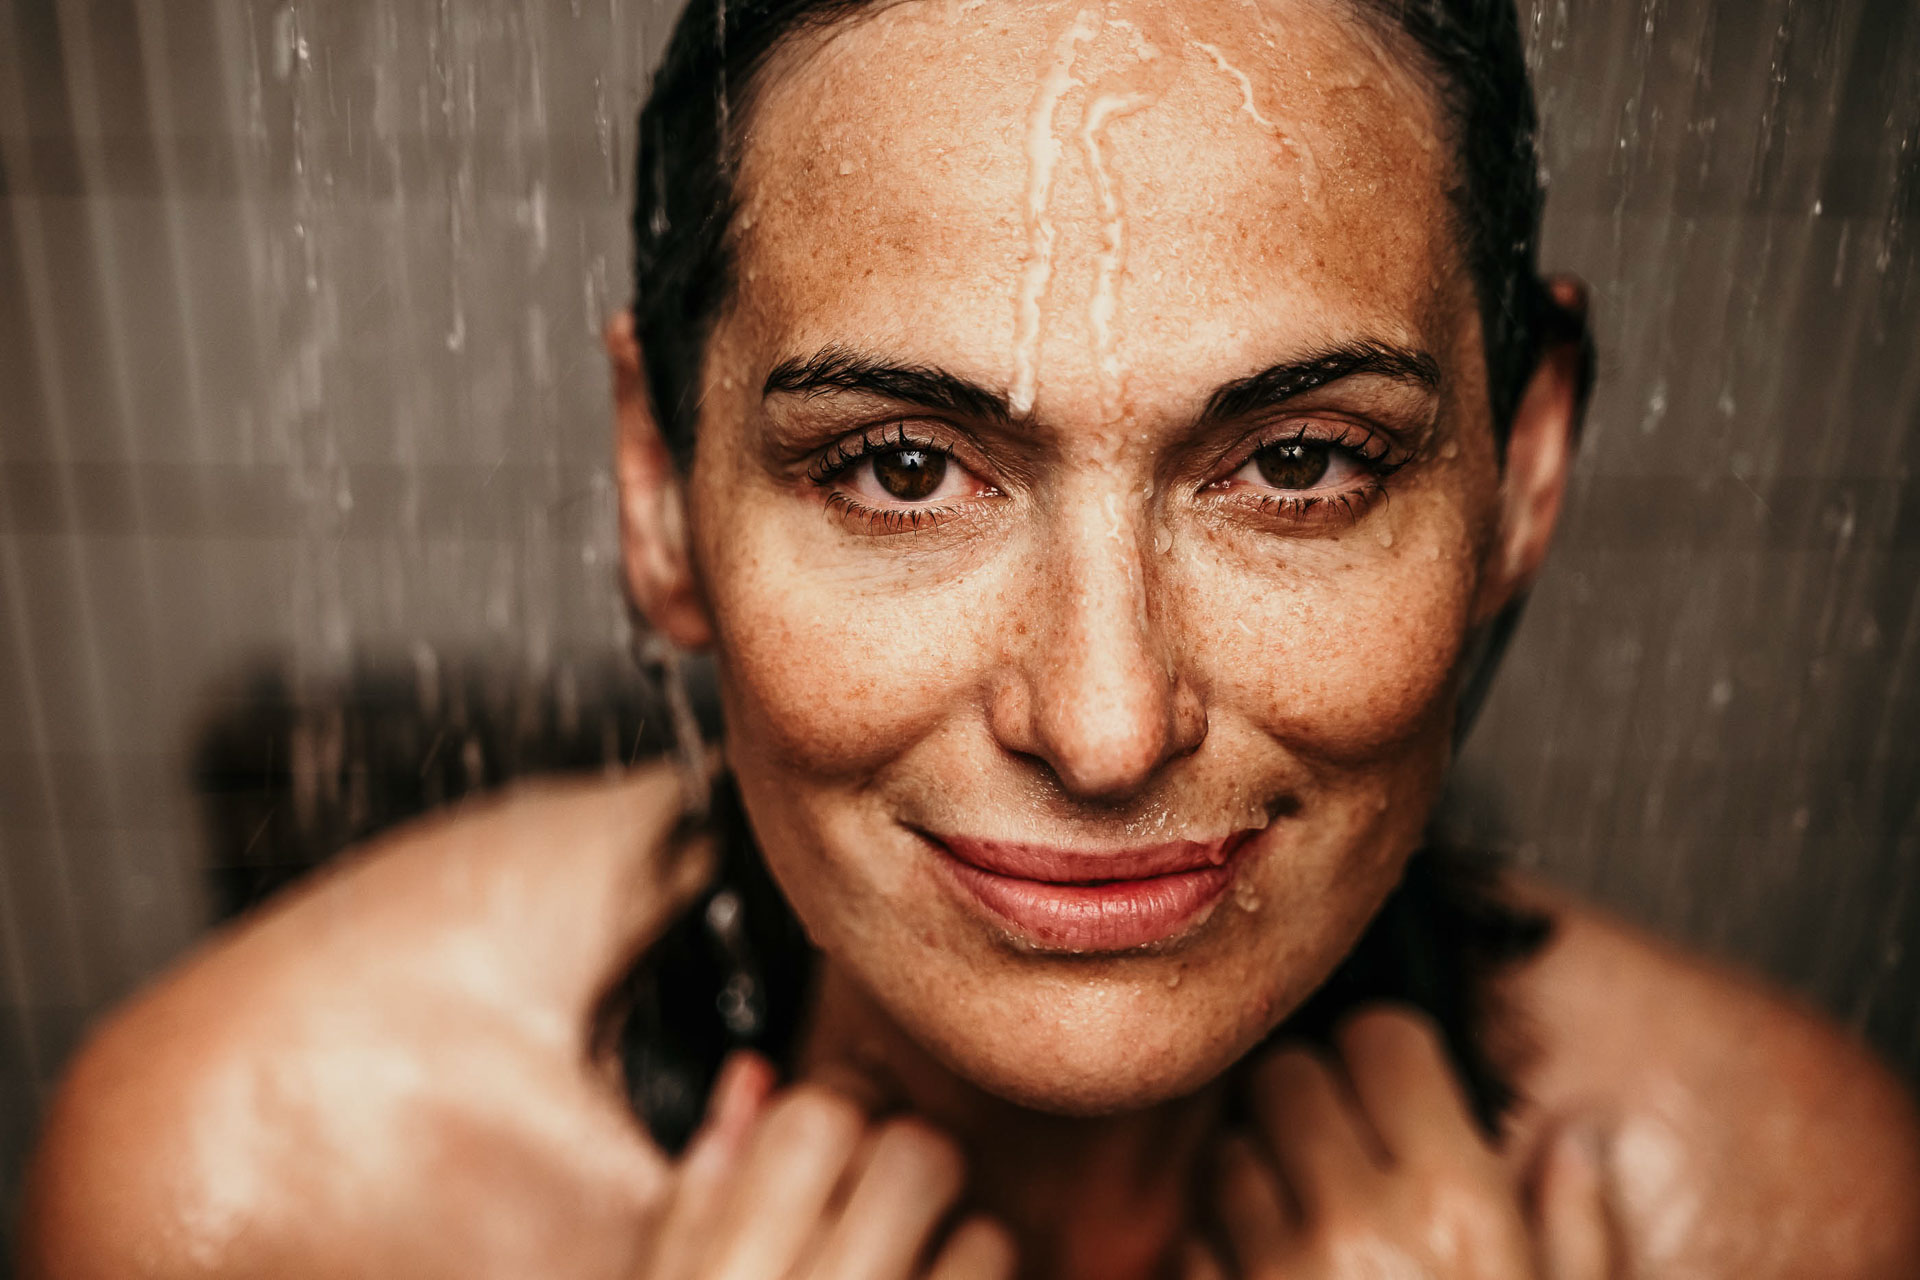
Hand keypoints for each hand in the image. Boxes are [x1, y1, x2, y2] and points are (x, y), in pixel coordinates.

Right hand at [638, 1053, 1014, 1279]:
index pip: (819, 1118)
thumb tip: (752, 1074)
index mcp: (725, 1276)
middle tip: (880, 1186)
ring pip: (985, 1228)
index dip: (841, 1098)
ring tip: (910, 1260)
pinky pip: (1000, 1276)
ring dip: (957, 1234)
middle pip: (918, 1154)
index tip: (844, 1112)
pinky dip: (978, 1275)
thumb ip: (698, 1190)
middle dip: (905, 1156)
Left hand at [1199, 1006, 1612, 1279]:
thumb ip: (1581, 1232)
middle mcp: (1359, 1228)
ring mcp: (1273, 1275)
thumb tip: (1582, 1138)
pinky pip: (1188, 1243)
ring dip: (1253, 1182)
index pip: (1381, 1038)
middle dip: (1307, 1104)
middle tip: (1335, 1155)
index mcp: (1460, 1208)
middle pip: (1285, 1076)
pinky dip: (1215, 1258)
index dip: (1383, 1056)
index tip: (1389, 1088)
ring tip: (1302, 1235)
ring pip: (1224, 1155)